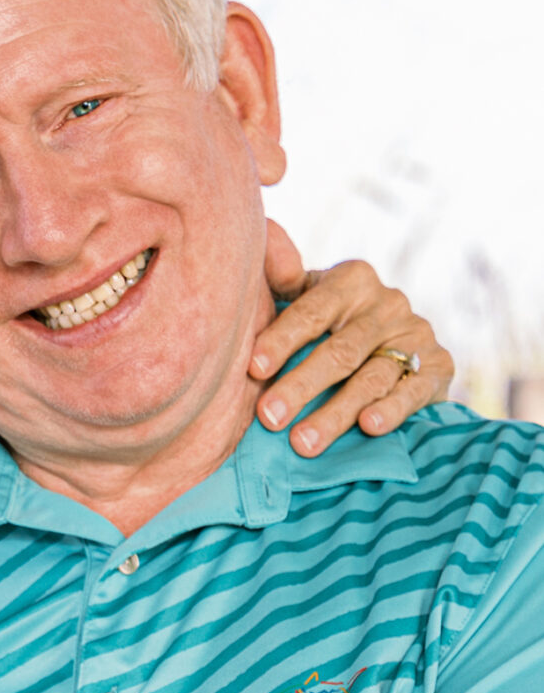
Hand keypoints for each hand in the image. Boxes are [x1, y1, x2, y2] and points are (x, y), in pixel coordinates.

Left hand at [251, 224, 452, 453]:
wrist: (393, 346)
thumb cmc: (327, 325)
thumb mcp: (303, 298)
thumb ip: (279, 278)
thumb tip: (262, 249)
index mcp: (350, 280)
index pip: (312, 311)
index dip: (282, 340)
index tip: (253, 369)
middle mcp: (387, 303)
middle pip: (340, 351)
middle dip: (301, 386)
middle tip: (269, 418)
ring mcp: (416, 333)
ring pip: (372, 378)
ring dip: (336, 413)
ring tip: (303, 443)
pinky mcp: (440, 365)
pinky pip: (414, 390)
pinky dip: (391, 409)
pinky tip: (368, 427)